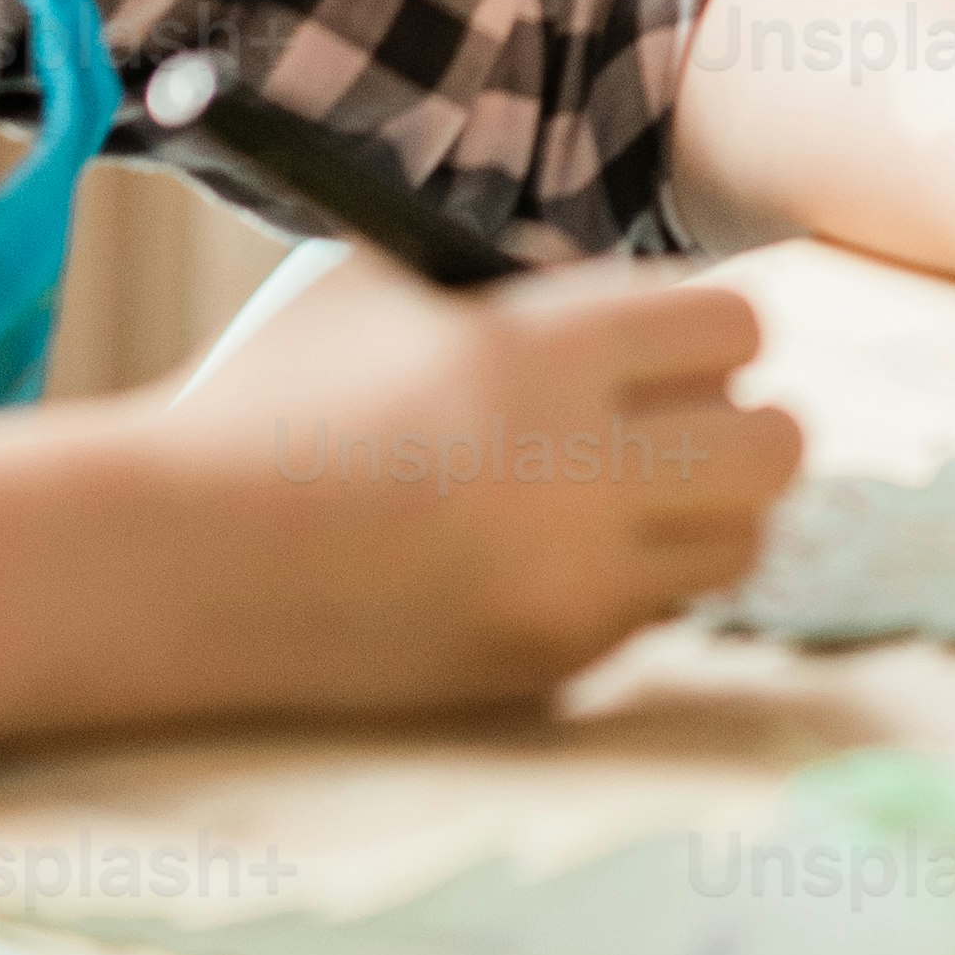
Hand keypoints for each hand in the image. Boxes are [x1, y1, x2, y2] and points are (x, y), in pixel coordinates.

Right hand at [171, 257, 806, 708]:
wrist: (176, 561)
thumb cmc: (274, 399)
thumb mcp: (391, 287)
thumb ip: (526, 287)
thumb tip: (636, 307)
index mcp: (545, 353)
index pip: (738, 327)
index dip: (705, 331)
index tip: (668, 343)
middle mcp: (581, 472)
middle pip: (778, 445)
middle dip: (737, 423)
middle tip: (674, 425)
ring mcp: (571, 585)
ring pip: (739, 543)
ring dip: (698, 511)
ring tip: (622, 496)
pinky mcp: (549, 667)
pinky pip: (653, 616)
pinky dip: (624, 586)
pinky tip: (544, 561)